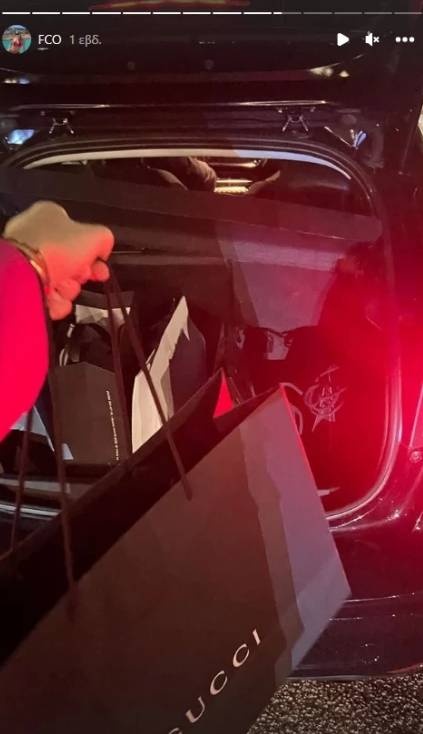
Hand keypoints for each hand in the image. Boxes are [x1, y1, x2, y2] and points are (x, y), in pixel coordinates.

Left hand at [4, 201, 114, 319]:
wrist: (26, 275)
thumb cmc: (54, 248)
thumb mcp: (96, 235)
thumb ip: (105, 239)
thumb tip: (104, 247)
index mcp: (50, 215)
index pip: (79, 235)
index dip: (94, 253)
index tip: (102, 265)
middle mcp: (37, 236)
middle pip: (72, 262)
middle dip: (81, 274)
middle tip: (82, 275)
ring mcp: (29, 260)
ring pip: (61, 281)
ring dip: (69, 288)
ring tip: (63, 286)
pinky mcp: (24, 283)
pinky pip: (48, 295)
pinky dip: (55, 300)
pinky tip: (54, 298)